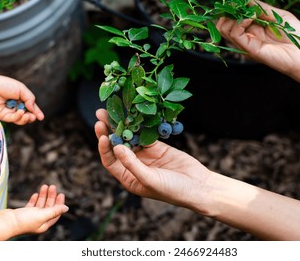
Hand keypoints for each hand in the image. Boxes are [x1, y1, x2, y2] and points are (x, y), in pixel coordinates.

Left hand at [0, 75, 43, 124]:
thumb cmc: (4, 85)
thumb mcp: (21, 89)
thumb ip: (30, 99)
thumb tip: (33, 109)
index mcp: (21, 99)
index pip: (30, 107)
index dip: (36, 112)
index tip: (41, 117)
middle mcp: (16, 106)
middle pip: (26, 115)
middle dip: (31, 117)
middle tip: (33, 117)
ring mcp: (9, 111)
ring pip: (20, 120)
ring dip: (26, 119)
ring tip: (28, 116)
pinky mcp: (3, 115)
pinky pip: (13, 119)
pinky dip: (18, 117)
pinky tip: (20, 112)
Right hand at [0, 185, 67, 239]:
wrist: (5, 223)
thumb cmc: (23, 221)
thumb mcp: (42, 215)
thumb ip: (55, 211)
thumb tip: (67, 208)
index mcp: (44, 225)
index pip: (56, 214)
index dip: (59, 204)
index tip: (61, 194)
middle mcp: (38, 222)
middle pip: (48, 208)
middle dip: (51, 196)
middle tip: (52, 186)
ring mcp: (30, 218)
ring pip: (40, 205)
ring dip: (43, 195)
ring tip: (45, 186)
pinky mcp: (22, 214)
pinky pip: (31, 206)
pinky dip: (34, 199)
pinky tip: (36, 194)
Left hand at [95, 108, 213, 213]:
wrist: (198, 186)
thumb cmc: (172, 189)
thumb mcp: (149, 179)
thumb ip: (131, 164)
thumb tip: (115, 147)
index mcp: (128, 177)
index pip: (110, 161)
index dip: (104, 148)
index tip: (102, 134)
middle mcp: (134, 165)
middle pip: (117, 145)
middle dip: (109, 130)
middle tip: (101, 115)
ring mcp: (146, 154)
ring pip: (130, 137)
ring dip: (122, 124)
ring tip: (113, 110)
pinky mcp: (157, 146)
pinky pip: (145, 133)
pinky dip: (139, 125)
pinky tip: (133, 114)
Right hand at [216, 0, 299, 84]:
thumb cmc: (295, 36)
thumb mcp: (278, 16)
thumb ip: (262, 9)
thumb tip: (247, 2)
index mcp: (253, 28)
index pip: (234, 17)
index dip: (233, 7)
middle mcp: (247, 36)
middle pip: (224, 24)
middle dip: (229, 11)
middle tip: (239, 6)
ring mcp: (246, 43)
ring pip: (225, 29)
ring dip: (233, 16)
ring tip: (248, 13)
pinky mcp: (248, 49)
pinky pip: (235, 34)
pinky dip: (239, 23)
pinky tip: (250, 18)